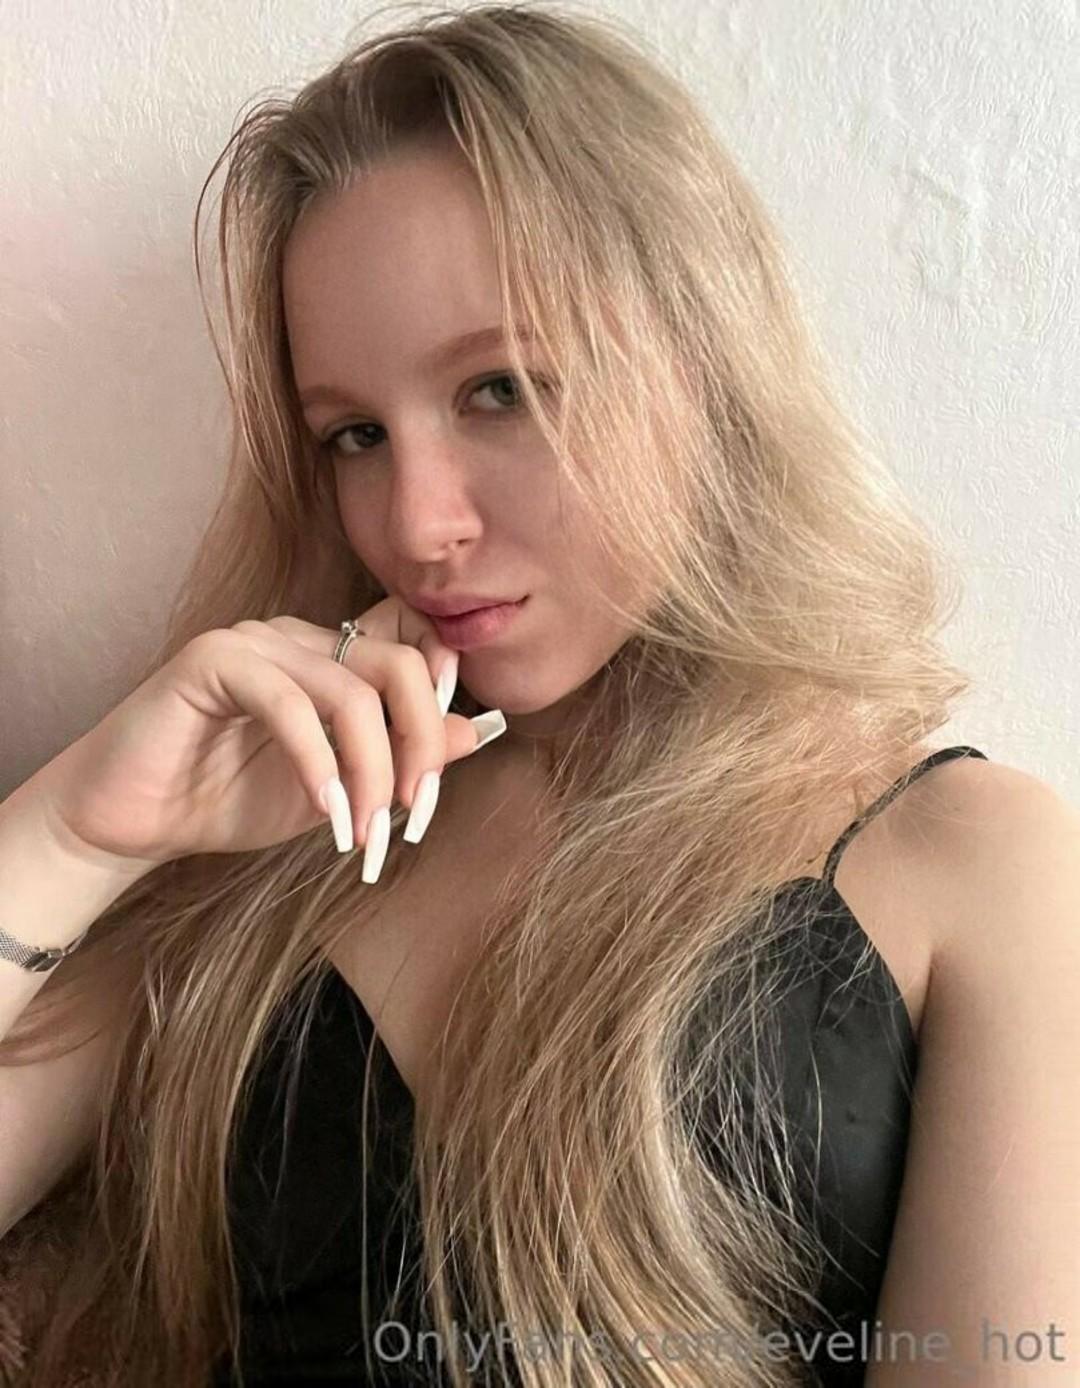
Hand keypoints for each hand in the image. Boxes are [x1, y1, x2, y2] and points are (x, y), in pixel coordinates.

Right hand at [25, 597, 502, 880]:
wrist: (132, 821)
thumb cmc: (226, 800)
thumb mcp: (336, 787)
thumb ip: (395, 756)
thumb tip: (471, 731)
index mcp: (332, 657)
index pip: (413, 643)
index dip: (442, 697)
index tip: (435, 772)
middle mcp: (300, 637)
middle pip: (399, 663)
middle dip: (419, 743)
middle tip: (411, 809)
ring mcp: (256, 642)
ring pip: (351, 691)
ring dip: (370, 769)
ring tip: (362, 829)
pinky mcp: (212, 660)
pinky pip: (288, 703)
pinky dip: (317, 762)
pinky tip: (323, 810)